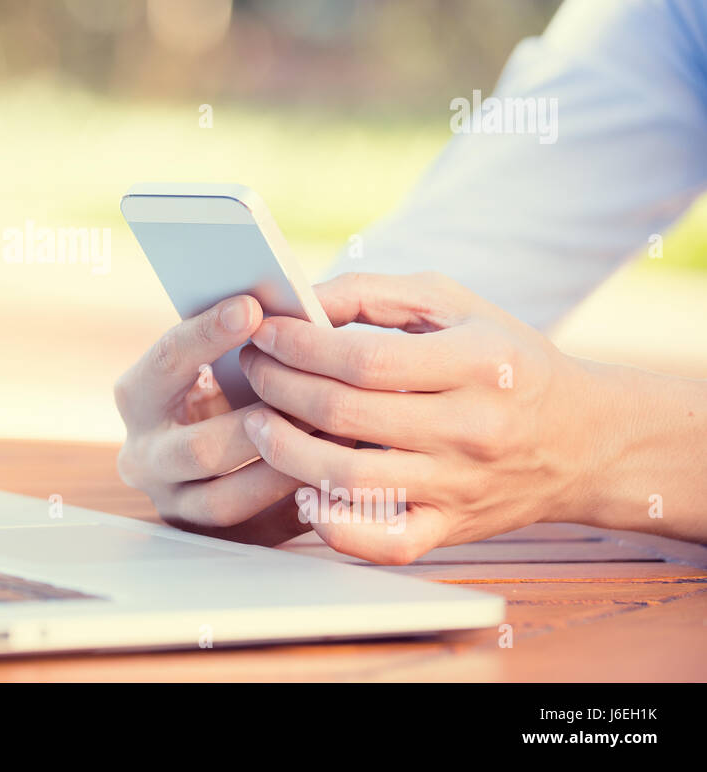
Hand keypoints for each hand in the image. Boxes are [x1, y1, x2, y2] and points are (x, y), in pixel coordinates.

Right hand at [113, 295, 311, 543]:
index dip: (209, 332)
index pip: (167, 361)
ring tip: (334, 438)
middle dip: (259, 423)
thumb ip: (236, 335)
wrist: (207, 443)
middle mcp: (143, 455)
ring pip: (227, 500)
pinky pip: (258, 530)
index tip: (253, 306)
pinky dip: (299, 505)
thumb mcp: (212, 358)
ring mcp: (173, 501)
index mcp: (136, 396)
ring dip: (284, 469)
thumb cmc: (221, 384)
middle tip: (311, 396)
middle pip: (199, 448)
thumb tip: (285, 306)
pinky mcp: (211, 536)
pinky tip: (334, 477)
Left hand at [238, 271, 602, 562]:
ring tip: (257, 423)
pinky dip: (334, 527)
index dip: (300, 345)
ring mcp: (460, 486)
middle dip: (279, 387)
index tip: (265, 332)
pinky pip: (383, 543)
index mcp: (478, 363)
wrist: (584, 439)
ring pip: (351, 480)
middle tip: (252, 368)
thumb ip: (372, 295)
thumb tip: (298, 302)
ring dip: (286, 452)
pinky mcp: (450, 530)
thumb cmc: (503, 359)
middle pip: (346, 414)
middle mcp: (472, 428)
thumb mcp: (453, 305)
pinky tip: (303, 494)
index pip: (364, 359)